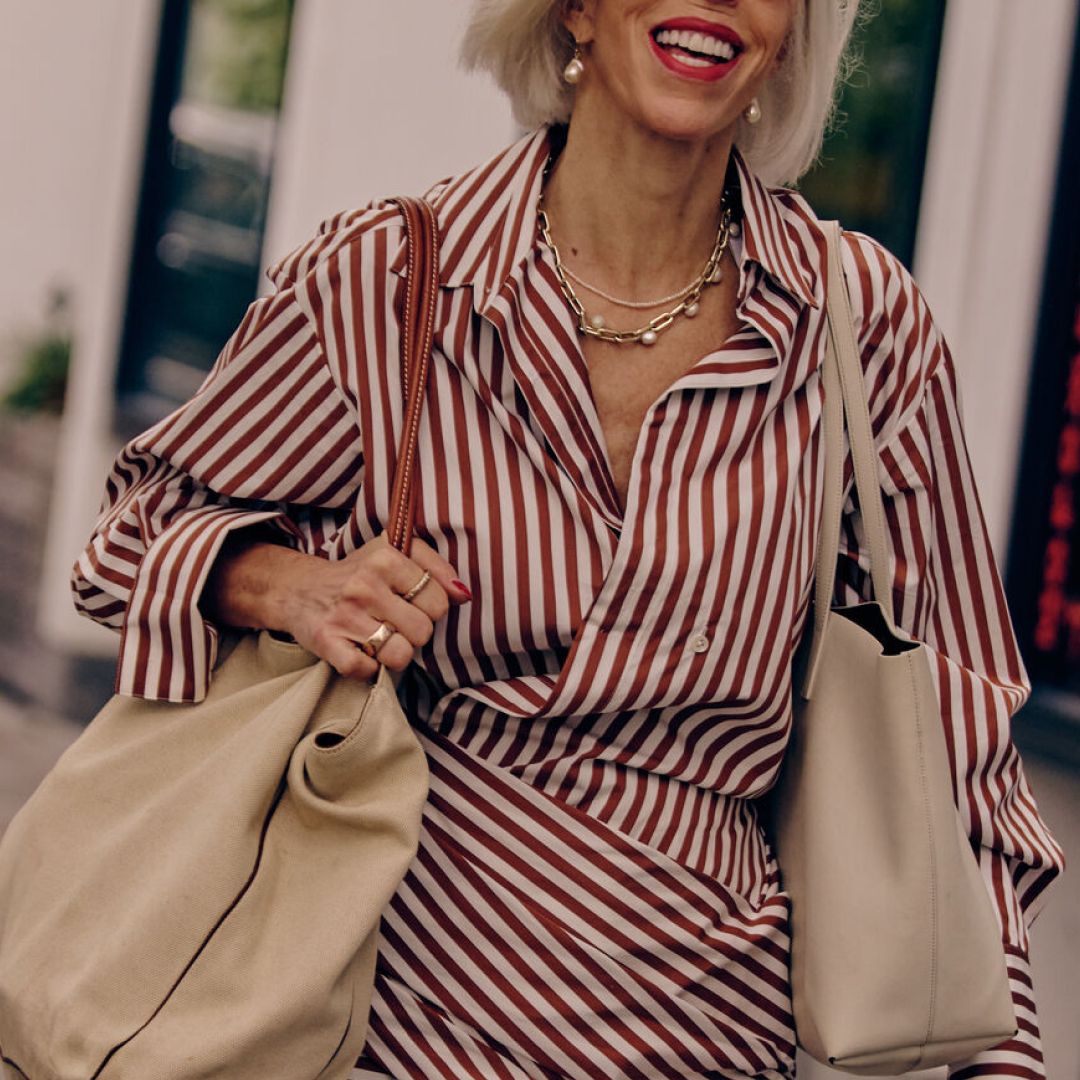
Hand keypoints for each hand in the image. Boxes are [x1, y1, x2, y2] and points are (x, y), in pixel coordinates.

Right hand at [205, 532, 470, 679]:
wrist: (300, 588)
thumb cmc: (359, 573)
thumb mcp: (396, 552)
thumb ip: (435, 567)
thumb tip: (465, 595)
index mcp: (385, 558)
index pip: (438, 600)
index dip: (433, 608)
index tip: (414, 604)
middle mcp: (365, 585)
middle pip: (423, 630)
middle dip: (416, 633)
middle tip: (397, 623)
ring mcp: (345, 616)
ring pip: (400, 655)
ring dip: (396, 654)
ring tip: (383, 640)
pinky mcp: (327, 643)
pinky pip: (367, 671)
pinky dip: (370, 669)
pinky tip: (363, 652)